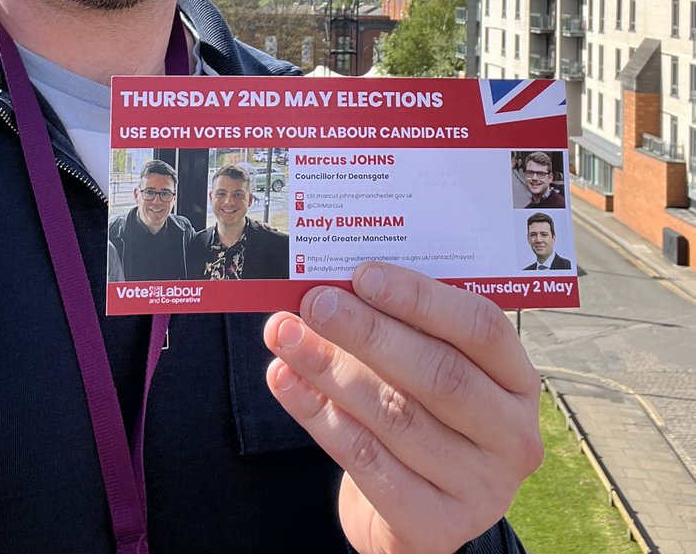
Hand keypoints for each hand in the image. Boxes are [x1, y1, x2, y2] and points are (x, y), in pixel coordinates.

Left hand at [264, 262, 541, 553]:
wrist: (415, 512)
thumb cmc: (418, 412)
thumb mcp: (424, 366)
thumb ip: (393, 325)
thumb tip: (328, 285)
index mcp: (517, 380)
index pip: (481, 327)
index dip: (421, 298)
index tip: (363, 274)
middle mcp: (511, 436)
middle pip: (439, 373)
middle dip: (368, 332)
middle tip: (315, 303)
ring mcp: (480, 487)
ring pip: (396, 416)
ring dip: (331, 369)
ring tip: (286, 335)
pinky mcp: (436, 526)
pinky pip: (367, 461)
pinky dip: (318, 415)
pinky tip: (284, 381)